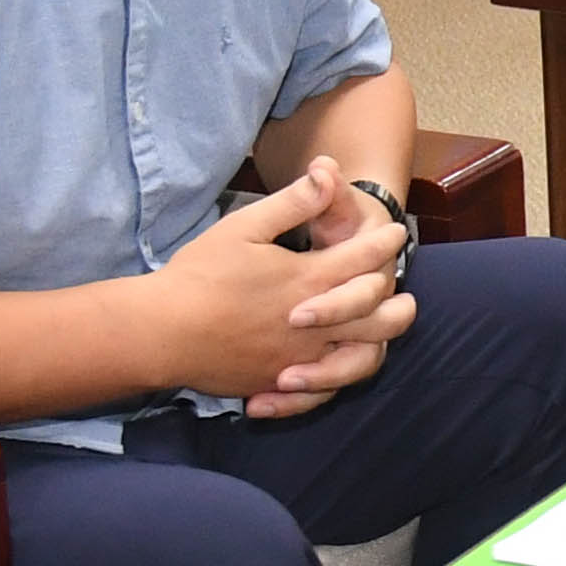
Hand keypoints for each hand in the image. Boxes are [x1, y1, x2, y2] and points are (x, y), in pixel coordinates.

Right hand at [153, 163, 417, 418]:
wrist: (161, 332)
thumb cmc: (199, 275)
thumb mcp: (244, 226)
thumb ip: (291, 203)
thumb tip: (326, 172)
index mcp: (307, 280)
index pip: (362, 260)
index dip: (382, 244)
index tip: (394, 233)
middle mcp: (313, 324)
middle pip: (378, 317)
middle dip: (397, 302)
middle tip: (405, 292)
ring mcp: (297, 358)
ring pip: (359, 359)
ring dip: (377, 344)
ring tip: (382, 335)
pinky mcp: (276, 382)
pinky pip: (319, 392)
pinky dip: (332, 384)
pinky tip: (334, 374)